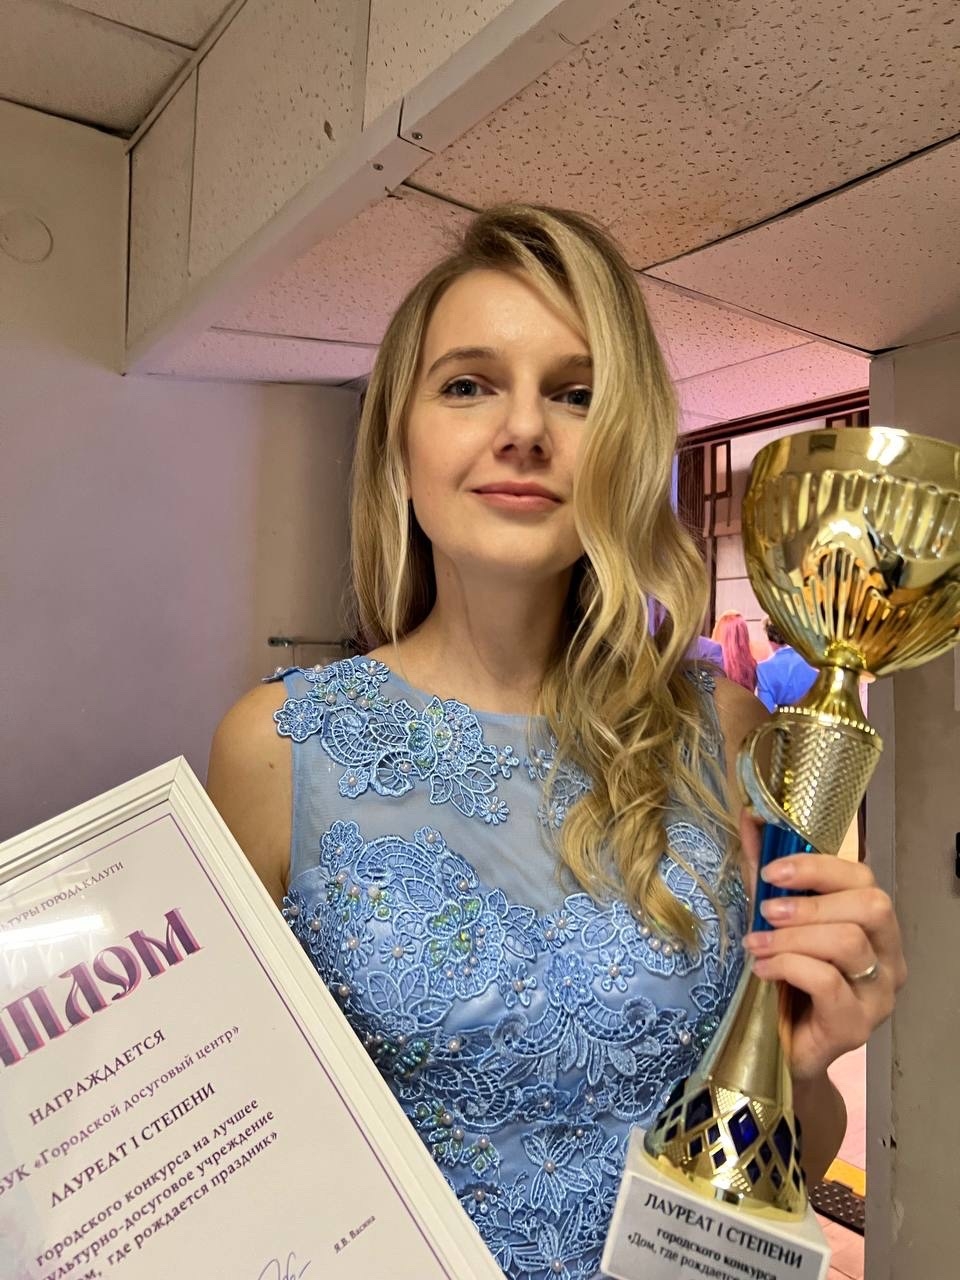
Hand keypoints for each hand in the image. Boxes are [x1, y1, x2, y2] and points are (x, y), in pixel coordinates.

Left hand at [738, 813, 906, 1082]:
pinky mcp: (856, 1026)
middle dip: (811, 902)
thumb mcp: (772, 918)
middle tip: (766, 911)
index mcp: (873, 925)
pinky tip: (762, 971)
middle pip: (870, 906)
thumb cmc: (783, 979)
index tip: (771, 871)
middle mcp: (888, 956)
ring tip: (754, 945)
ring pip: (848, 943)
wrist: (778, 1049)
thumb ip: (765, 871)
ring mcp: (878, 994)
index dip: (817, 867)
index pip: (864, 878)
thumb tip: (750, 815)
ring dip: (791, 937)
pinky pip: (828, 983)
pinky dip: (788, 967)